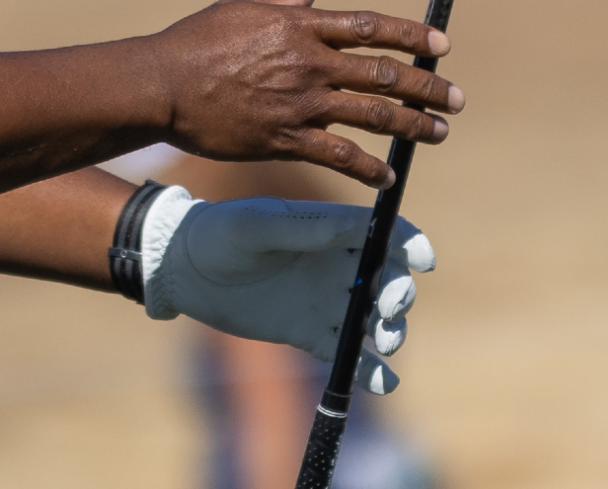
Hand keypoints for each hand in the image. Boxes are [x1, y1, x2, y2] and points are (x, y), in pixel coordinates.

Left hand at [143, 192, 435, 394]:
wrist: (185, 270)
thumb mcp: (255, 225)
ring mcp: (328, 302)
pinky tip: (385, 382)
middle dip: (399, 294)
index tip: (422, 263)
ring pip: (376, 320)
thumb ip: (302, 229)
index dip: (410, 245)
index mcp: (331, 229)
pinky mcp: (312, 335)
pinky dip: (372, 371)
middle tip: (388, 307)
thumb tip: (350, 228)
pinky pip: (350, 356)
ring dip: (391, 331)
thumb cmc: (218, 233)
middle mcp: (338, 266)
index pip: (386, 234)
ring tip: (383, 341)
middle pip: (389, 280)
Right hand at [151, 0, 463, 187]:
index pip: (369, 27)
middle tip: (455, 98)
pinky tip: (388, 175)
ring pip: (373, 114)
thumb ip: (281, 1)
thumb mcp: (239, 9)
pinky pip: (339, 155)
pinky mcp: (285, 138)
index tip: (440, 45)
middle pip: (383, 72)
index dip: (411, 35)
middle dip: (427, 86)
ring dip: (413, 124)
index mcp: (298, 26)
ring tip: (438, 132)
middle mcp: (308, 63)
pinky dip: (368, 167)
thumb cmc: (193, 42)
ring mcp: (300, 103)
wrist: (161, 85)